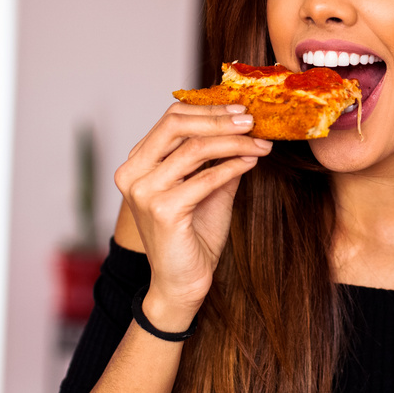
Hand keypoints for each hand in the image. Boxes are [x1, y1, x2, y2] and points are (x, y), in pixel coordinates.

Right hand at [114, 103, 272, 328]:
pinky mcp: (162, 210)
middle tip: (252, 121)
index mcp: (137, 162)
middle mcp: (132, 173)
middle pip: (177, 124)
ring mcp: (143, 192)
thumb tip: (246, 125)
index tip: (241, 109)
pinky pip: (205, 178)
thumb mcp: (208, 186)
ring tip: (260, 144)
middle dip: (220, 119)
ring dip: (234, 142)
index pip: (172, 118)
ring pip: (195, 148)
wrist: (183, 283)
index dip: (209, 109)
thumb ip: (218, 156)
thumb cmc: (194, 235)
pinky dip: (232, 166)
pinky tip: (252, 162)